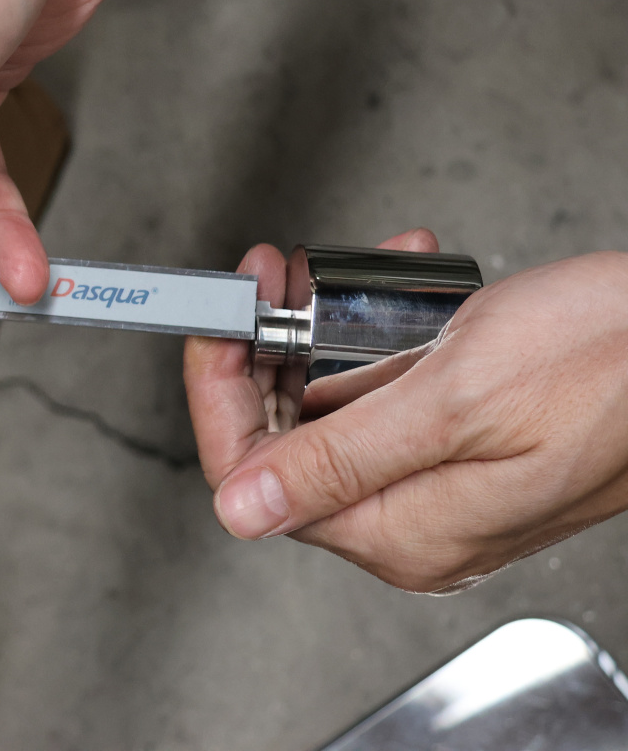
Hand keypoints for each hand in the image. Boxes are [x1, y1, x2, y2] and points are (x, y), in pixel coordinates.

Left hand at [186, 235, 627, 591]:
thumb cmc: (611, 367)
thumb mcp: (454, 402)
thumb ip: (339, 459)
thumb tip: (242, 509)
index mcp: (400, 530)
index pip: (252, 477)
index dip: (218, 393)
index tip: (215, 322)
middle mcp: (413, 522)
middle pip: (286, 438)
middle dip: (270, 347)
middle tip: (272, 277)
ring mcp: (438, 485)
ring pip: (335, 404)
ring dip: (326, 329)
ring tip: (339, 272)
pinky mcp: (465, 446)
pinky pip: (390, 391)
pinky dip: (384, 333)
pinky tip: (408, 287)